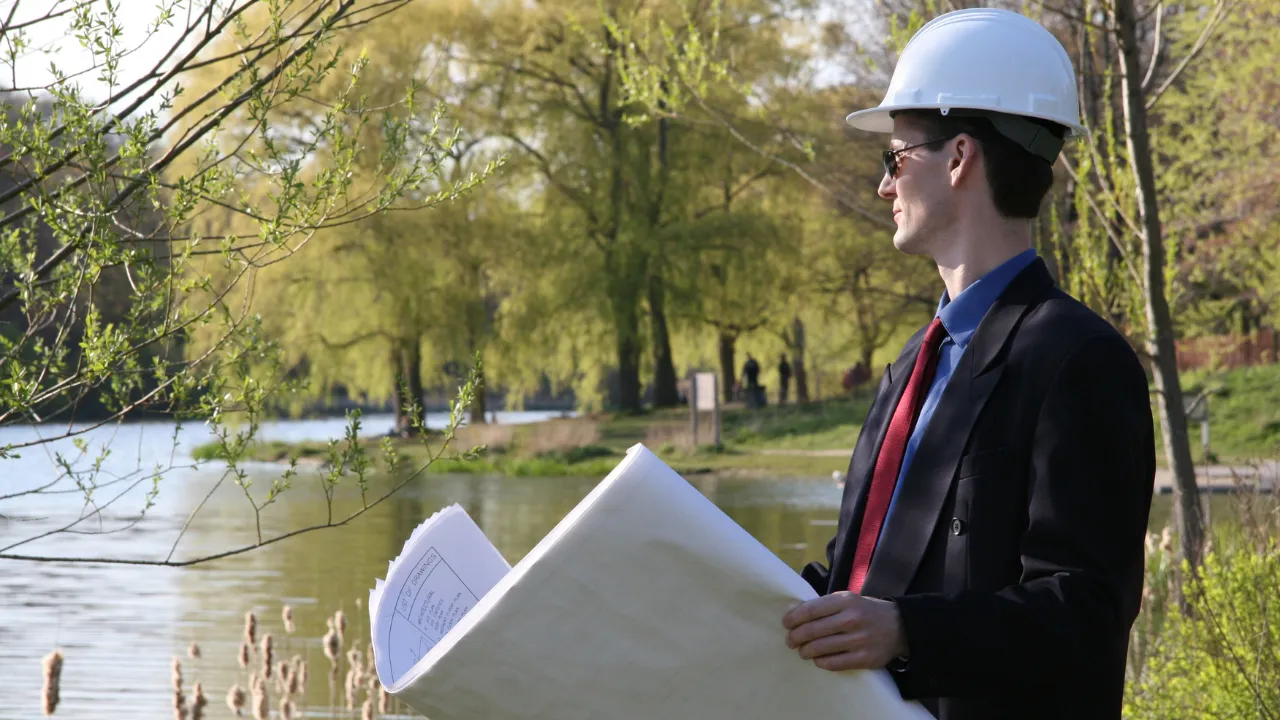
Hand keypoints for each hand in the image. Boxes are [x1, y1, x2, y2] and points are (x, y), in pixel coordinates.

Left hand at [781, 592, 907, 671]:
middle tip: (790, 641)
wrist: (899, 626)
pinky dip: (820, 662)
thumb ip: (824, 605)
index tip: (786, 623)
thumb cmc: (865, 611)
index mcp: (845, 601)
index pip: (811, 610)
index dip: (793, 618)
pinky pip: (833, 663)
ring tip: (802, 651)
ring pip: (820, 649)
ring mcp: (859, 640)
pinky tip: (818, 659)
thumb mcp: (847, 599)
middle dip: (795, 637)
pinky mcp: (864, 658)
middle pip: (812, 631)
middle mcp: (851, 619)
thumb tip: (794, 613)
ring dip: (805, 651)